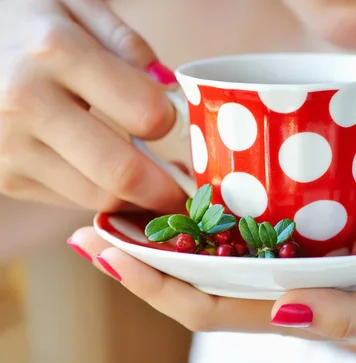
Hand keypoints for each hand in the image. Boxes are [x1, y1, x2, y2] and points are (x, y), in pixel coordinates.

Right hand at [0, 0, 184, 211]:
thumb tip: (172, 91)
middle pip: (122, 173)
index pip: (145, 113)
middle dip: (167, 189)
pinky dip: (102, 196)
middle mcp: (27, 103)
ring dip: (138, 199)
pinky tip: (111, 176)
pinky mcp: (3, 176)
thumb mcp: (74, 6)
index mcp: (55, 51)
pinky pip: (71, 200)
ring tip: (155, 183)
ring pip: (99, 197)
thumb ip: (128, 44)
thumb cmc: (25, 23)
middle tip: (187, 188)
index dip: (177, 127)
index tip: (187, 132)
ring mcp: (9, 146)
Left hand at [70, 228, 355, 362]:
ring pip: (223, 260)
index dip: (155, 284)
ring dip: (174, 239)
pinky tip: (201, 197)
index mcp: (300, 312)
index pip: (208, 306)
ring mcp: (300, 272)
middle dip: (146, 259)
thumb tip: (281, 308)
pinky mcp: (319, 249)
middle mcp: (288, 293)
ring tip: (130, 207)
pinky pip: (260, 237)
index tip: (110, 253)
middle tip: (96, 225)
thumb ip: (345, 316)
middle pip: (200, 283)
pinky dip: (223, 221)